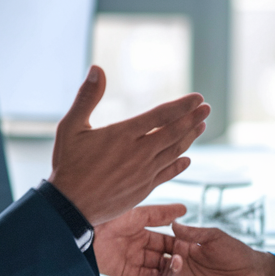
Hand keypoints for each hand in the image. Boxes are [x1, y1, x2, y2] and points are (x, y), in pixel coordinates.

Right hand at [49, 66, 209, 225]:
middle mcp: (138, 153)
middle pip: (173, 132)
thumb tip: (96, 68)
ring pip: (174, 152)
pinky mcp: (143, 190)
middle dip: (192, 119)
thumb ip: (86, 97)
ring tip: (201, 126)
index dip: (182, 106)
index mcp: (123, 134)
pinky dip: (179, 165)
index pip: (161, 115)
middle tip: (207, 108)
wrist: (69, 207)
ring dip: (190, 138)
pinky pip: (167, 174)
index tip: (198, 98)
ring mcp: (143, 173)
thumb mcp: (70, 127)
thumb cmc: (67, 165)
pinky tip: (187, 159)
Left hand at [94, 204, 186, 275]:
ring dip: (167, 269)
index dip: (177, 243)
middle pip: (161, 255)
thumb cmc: (110, 218)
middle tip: (189, 261)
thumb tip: (183, 209)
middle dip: (174, 258)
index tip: (191, 247)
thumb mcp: (140, 214)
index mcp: (141, 232)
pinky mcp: (124, 272)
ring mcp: (131, 260)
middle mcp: (137, 247)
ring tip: (180, 270)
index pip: (164, 240)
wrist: (88, 231)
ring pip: (155, 267)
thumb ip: (161, 214)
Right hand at [156, 223, 274, 275]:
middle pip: (161, 272)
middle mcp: (184, 269)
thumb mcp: (215, 237)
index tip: (154, 246)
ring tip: (180, 273)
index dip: (156, 250)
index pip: (162, 252)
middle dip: (162, 268)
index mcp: (184, 252)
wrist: (255, 272)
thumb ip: (193, 233)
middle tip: (172, 260)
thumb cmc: (237, 253)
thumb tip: (174, 223)